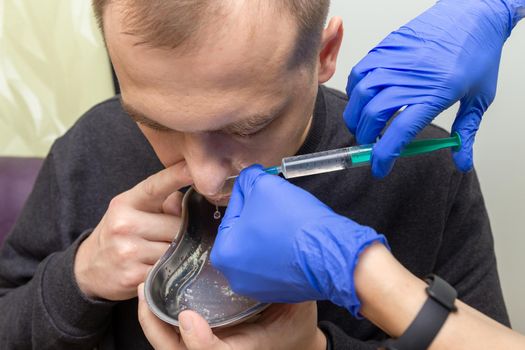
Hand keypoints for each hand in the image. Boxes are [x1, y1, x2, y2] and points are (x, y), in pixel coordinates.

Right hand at [74, 163, 192, 299]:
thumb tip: (183, 203)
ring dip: (178, 252)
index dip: (177, 176)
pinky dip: (170, 270)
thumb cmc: (120, 232)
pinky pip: (168, 270)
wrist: (88, 268)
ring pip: (175, 249)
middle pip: (177, 225)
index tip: (194, 167)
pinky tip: (159, 268)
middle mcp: (124, 224)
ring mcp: (127, 251)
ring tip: (163, 252)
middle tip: (172, 236)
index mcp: (126, 203)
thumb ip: (163, 202)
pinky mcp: (133, 276)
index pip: (156, 186)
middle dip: (183, 231)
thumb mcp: (135, 210)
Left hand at [137, 284, 325, 349]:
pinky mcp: (204, 333)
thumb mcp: (297, 305)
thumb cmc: (294, 321)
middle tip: (146, 294)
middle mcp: (222, 347)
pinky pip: (173, 332)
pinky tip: (154, 288)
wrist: (292, 335)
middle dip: (156, 327)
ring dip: (152, 319)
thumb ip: (285, 289)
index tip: (189, 319)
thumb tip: (275, 258)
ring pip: (170, 342)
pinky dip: (158, 314)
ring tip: (145, 287)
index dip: (200, 343)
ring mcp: (210, 342)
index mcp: (244, 347)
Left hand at [211, 165, 386, 315]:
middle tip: (276, 201)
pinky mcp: (283, 291)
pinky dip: (285, 249)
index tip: (261, 187)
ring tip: (289, 220)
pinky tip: (297, 238)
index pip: (232, 213)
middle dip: (260, 214)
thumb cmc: (293, 222)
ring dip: (273, 232)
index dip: (249, 194)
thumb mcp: (264, 185)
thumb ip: (248, 179)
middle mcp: (236, 277)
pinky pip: (278, 262)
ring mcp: (260, 288)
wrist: (330, 252)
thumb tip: (248, 177)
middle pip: (246, 233)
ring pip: (262, 248)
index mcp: (224, 255)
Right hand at [344, 0, 517, 176]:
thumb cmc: (478, 53)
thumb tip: (461, 161)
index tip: (380, 168)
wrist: (475, 13)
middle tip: (370, 145)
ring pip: (361, 94)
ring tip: (361, 124)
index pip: (400, 132)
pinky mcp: (387, 47)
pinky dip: (355, 91)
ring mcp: (396, 60)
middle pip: (374, 115)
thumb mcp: (479, 99)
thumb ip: (466, 133)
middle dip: (366, 137)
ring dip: (356, 115)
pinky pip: (360, 72)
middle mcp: (412, 77)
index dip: (384, 156)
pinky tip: (361, 98)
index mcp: (437, 93)